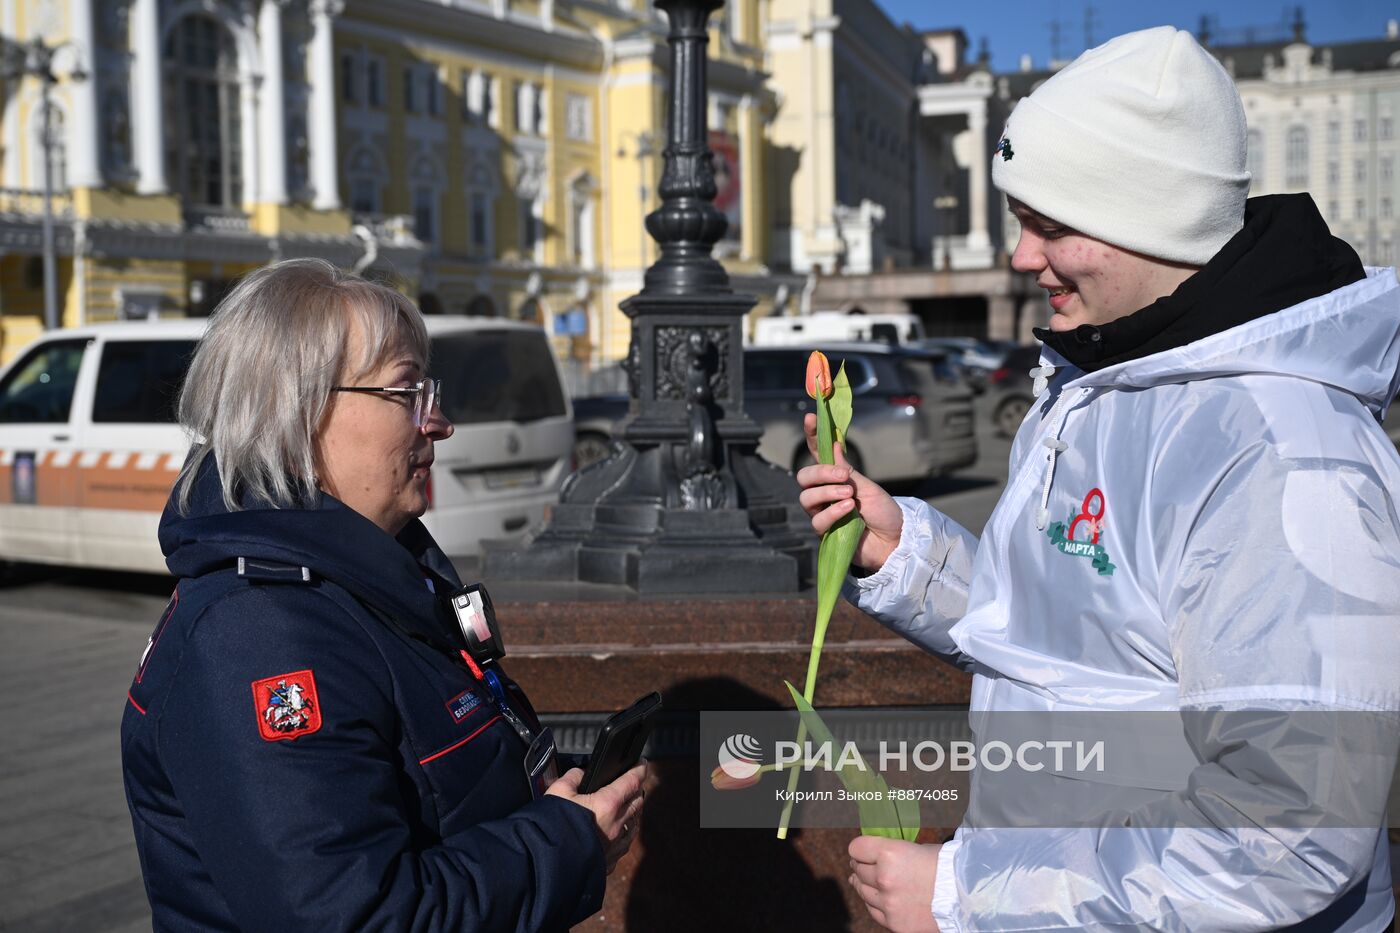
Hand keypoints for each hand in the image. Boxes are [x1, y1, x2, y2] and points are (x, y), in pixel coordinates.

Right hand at [545, 762, 646, 873]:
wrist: (546, 866)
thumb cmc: (552, 828)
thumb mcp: (557, 792)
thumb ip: (572, 777)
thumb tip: (581, 774)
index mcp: (608, 804)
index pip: (633, 781)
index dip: (639, 769)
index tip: (642, 763)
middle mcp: (617, 824)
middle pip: (638, 802)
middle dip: (637, 790)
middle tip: (632, 783)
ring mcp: (616, 845)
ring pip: (634, 824)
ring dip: (633, 812)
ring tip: (627, 807)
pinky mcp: (611, 861)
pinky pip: (625, 843)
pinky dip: (624, 833)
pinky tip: (617, 832)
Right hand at [797, 412, 902, 570]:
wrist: (896, 541)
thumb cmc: (884, 513)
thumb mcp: (868, 486)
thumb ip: (848, 470)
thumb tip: (835, 445)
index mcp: (836, 478)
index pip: (819, 453)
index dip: (813, 435)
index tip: (810, 418)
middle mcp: (825, 493)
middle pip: (804, 476)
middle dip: (821, 473)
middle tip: (843, 476)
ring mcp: (823, 512)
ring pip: (806, 497)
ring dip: (827, 493)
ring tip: (849, 496)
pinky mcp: (825, 532)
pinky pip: (817, 520)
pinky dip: (832, 512)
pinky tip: (848, 510)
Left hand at [848, 836, 941, 932]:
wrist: (970, 897)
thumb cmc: (948, 867)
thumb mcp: (918, 849)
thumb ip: (894, 853)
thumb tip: (877, 856)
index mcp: (890, 854)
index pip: (856, 848)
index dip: (858, 849)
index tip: (861, 852)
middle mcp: (884, 878)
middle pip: (858, 870)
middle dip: (861, 866)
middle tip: (863, 866)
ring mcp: (888, 904)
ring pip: (863, 892)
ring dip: (865, 886)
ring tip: (868, 882)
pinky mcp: (895, 924)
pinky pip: (874, 911)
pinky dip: (876, 904)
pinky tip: (881, 899)